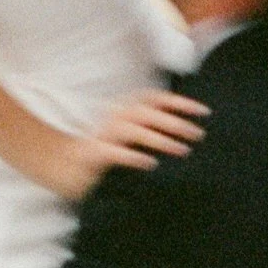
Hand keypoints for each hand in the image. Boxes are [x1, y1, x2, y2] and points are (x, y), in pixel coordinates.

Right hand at [46, 88, 207, 200]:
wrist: (63, 168)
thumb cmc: (102, 152)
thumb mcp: (128, 136)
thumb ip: (150, 129)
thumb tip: (184, 130)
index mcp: (124, 110)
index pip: (154, 99)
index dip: (179, 102)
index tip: (203, 111)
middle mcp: (113, 118)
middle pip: (146, 112)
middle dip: (174, 121)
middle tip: (198, 135)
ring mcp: (101, 135)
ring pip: (133, 130)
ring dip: (159, 138)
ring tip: (182, 150)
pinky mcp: (91, 155)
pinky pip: (113, 152)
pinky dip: (132, 156)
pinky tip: (149, 164)